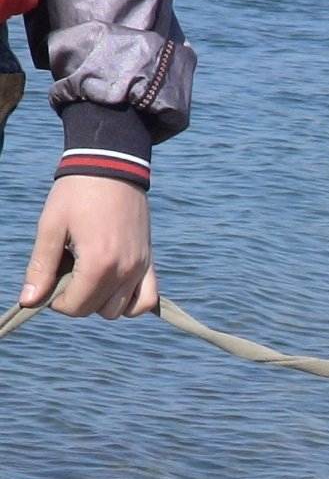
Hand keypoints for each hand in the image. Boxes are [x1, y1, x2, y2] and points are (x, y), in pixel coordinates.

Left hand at [19, 176, 159, 318]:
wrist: (111, 168)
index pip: (75, 306)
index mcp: (99, 263)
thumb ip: (41, 267)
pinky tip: (114, 289)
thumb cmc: (75, 194)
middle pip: (96, 310)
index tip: (49, 280)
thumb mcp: (51, 227)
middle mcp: (125, 271)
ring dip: (100, 302)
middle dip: (76, 300)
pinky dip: (131, 304)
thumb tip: (28, 301)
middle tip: (67, 273)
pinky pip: (147, 301)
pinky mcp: (149, 263)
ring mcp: (140, 268)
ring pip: (119, 310)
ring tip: (89, 276)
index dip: (55, 300)